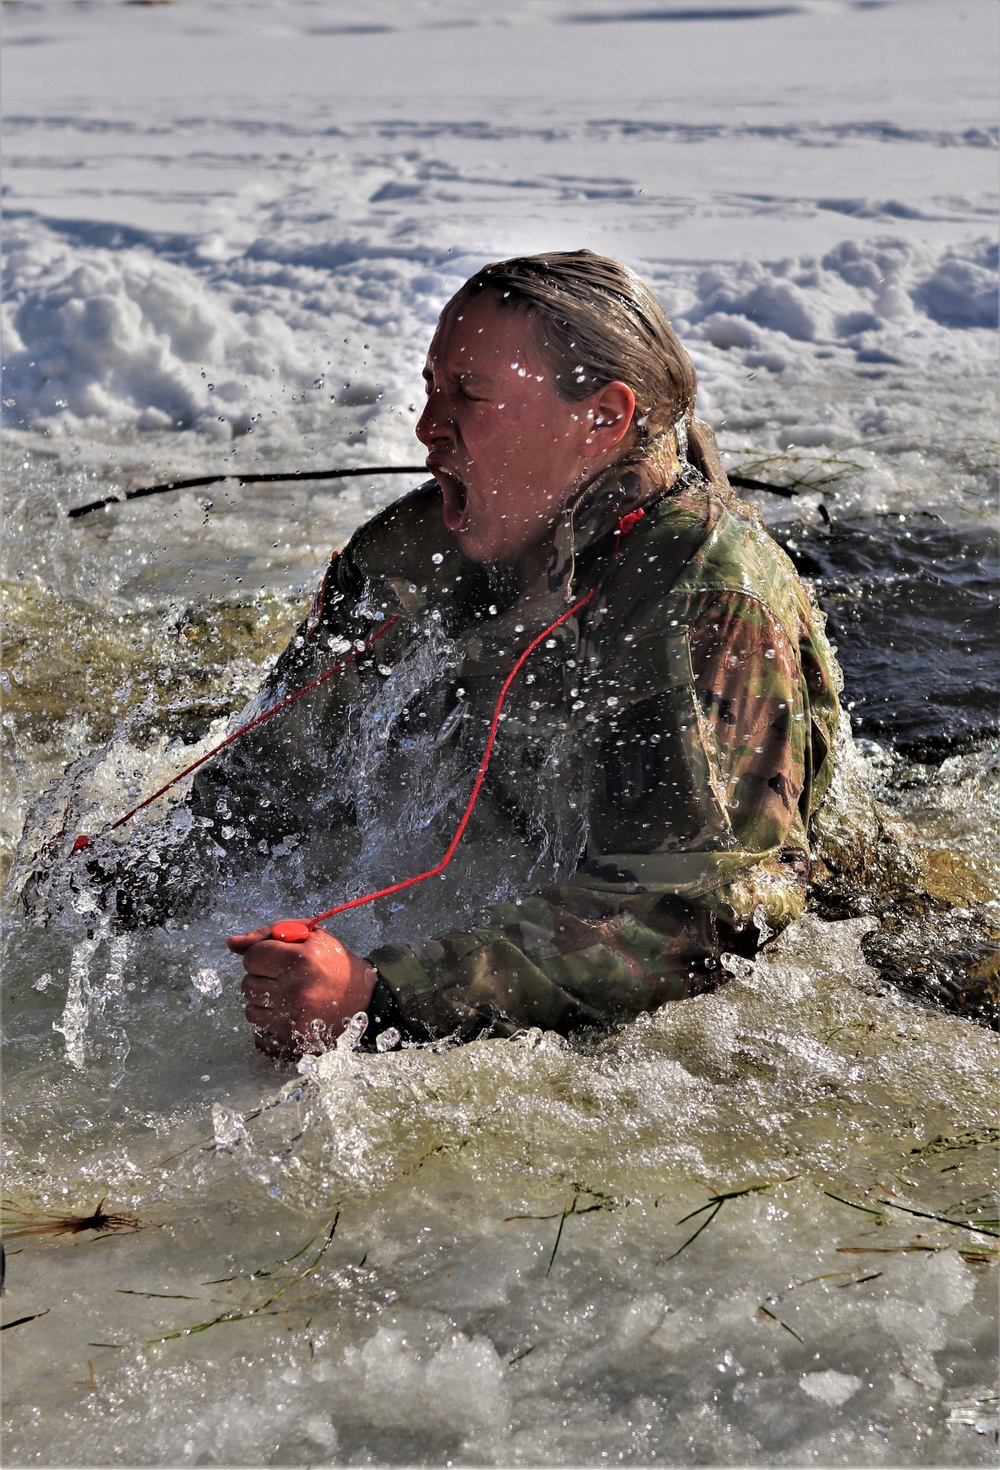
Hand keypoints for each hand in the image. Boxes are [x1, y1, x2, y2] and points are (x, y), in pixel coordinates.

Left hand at [227, 923, 376, 1059]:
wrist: (366, 1001)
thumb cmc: (333, 964)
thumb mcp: (310, 937)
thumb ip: (268, 934)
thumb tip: (230, 943)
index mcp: (300, 961)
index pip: (251, 957)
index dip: (263, 956)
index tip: (278, 960)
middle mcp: (295, 993)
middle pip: (247, 985)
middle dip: (263, 980)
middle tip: (286, 980)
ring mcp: (293, 1023)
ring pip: (250, 1012)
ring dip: (265, 1005)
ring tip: (289, 999)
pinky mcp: (293, 1045)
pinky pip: (259, 1036)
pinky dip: (270, 1028)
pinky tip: (289, 1018)